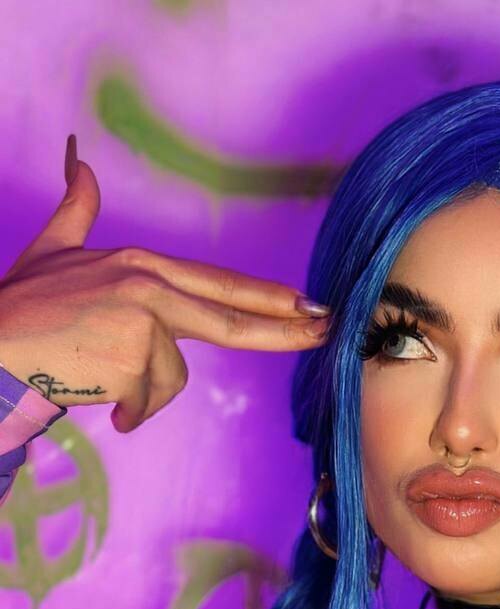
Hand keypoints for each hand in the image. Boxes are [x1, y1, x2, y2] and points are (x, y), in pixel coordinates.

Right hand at [0, 134, 331, 431]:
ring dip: (140, 392)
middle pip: (230, 319)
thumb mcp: (53, 249)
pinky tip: (96, 397)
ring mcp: (142, 325)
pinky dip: (126, 410)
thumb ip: (77, 210)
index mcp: (141, 265)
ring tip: (98, 377)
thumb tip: (79, 162)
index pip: (220, 284)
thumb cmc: (23, 307)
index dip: (269, 297)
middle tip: (325, 331)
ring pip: (171, 378)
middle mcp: (148, 288)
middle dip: (284, 329)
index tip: (309, 304)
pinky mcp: (131, 362)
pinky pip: (146, 402)